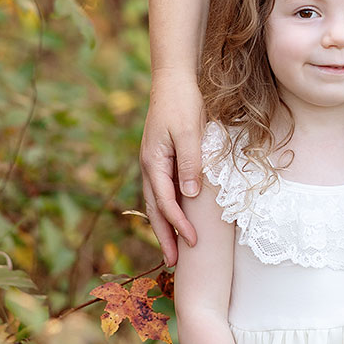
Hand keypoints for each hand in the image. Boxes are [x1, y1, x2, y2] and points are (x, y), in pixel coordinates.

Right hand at [141, 69, 204, 264]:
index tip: (193, 242)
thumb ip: (190, 162)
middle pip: (155, 210)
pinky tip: (177, 219)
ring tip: (174, 249)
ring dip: (165, 226)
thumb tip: (190, 195)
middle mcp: (149, 166)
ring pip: (156, 202)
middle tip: (174, 263)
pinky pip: (163, 191)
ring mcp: (154, 163)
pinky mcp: (162, 159)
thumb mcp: (189, 132)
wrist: (173, 80)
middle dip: (165, 237)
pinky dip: (168, 209)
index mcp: (153, 162)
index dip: (178, 225)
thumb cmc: (182, 104)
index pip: (165, 203)